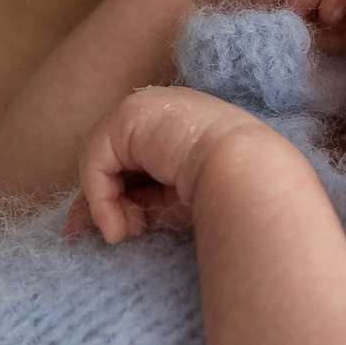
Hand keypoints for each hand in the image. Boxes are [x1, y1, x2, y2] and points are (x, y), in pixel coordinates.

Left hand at [73, 83, 260, 238]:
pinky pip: (96, 163)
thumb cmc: (229, 194)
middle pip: (115, 161)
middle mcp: (160, 111)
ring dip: (106, 205)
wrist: (249, 174)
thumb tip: (101, 226)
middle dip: (105, 202)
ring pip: (103, 163)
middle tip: (115, 236)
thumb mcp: (177, 202)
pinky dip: (100, 199)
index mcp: (180, 126)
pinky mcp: (127, 117)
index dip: (123, 198)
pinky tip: (118, 227)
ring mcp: (143, 108)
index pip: (136, 163)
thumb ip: (142, 204)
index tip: (120, 232)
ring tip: (124, 234)